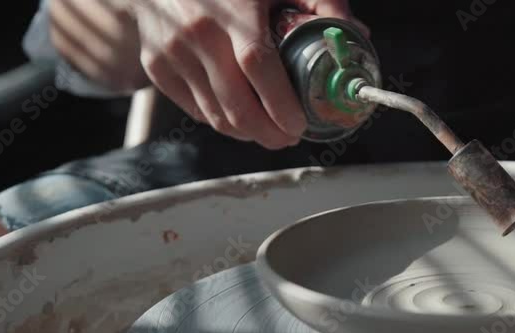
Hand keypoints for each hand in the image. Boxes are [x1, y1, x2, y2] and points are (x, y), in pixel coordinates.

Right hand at [126, 0, 356, 147]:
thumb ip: (321, 2)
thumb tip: (356, 34)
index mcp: (233, 9)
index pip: (258, 66)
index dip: (281, 104)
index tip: (300, 124)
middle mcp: (197, 32)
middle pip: (236, 105)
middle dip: (269, 133)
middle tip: (288, 137)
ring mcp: (172, 53)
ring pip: (216, 117)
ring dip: (248, 133)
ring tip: (269, 130)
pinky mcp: (157, 68)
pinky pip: (197, 111)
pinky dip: (222, 121)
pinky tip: (240, 114)